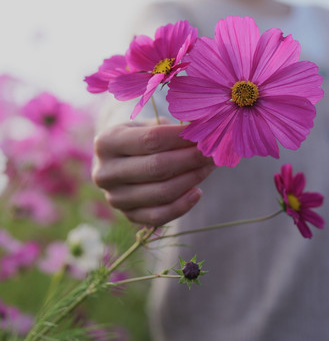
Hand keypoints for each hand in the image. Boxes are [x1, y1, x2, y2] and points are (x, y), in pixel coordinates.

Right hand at [92, 118, 214, 226]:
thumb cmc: (140, 137)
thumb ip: (172, 127)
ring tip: (209, 167)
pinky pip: (159, 216)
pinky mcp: (127, 216)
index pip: (151, 139)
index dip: (181, 137)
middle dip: (191, 158)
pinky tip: (198, 192)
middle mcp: (104, 172)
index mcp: (106, 142)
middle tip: (213, 151)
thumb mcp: (149, 125)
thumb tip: (204, 128)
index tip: (205, 133)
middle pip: (157, 167)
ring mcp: (114, 198)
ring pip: (161, 192)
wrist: (121, 160)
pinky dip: (182, 205)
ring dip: (192, 179)